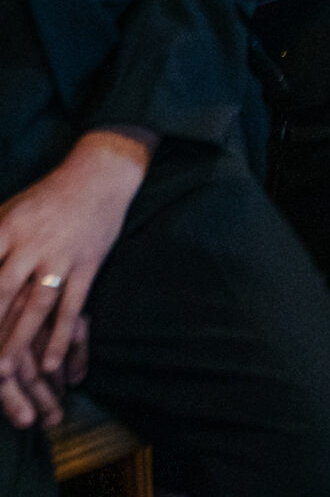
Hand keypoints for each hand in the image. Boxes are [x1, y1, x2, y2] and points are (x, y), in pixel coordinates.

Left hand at [0, 133, 150, 427]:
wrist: (101, 174)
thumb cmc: (48, 195)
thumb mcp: (11, 208)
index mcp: (9, 227)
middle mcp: (33, 242)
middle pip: (3, 292)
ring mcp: (62, 255)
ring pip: (36, 305)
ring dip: (18, 340)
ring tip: (2, 372)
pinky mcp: (87, 265)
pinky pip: (72, 307)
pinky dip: (61, 337)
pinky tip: (50, 365)